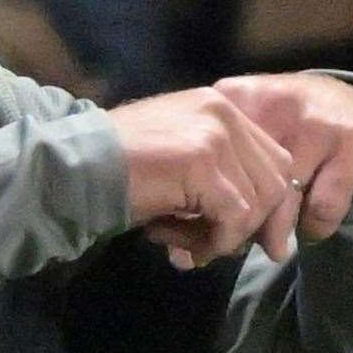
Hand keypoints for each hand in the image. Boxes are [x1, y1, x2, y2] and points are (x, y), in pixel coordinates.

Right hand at [107, 87, 293, 265]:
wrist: (76, 165)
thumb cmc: (120, 167)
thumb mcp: (181, 160)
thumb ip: (223, 177)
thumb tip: (265, 232)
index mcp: (219, 105)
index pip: (276, 160)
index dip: (267, 205)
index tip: (248, 238)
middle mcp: (223, 111)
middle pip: (277, 180)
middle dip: (254, 224)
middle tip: (214, 246)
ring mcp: (214, 134)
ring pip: (258, 203)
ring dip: (227, 236)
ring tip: (185, 242)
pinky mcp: (202, 161)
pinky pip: (234, 217)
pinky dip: (213, 241)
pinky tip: (178, 241)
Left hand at [213, 72, 352, 242]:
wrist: (343, 96)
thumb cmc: (277, 121)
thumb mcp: (239, 129)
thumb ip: (215, 167)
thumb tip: (187, 243)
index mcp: (234, 97)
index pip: (211, 158)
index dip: (205, 201)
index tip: (204, 228)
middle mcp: (270, 106)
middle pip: (245, 179)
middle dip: (239, 221)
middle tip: (237, 244)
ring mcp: (311, 124)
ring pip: (283, 196)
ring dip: (275, 231)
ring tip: (272, 247)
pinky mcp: (349, 144)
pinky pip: (322, 205)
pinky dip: (313, 226)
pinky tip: (308, 231)